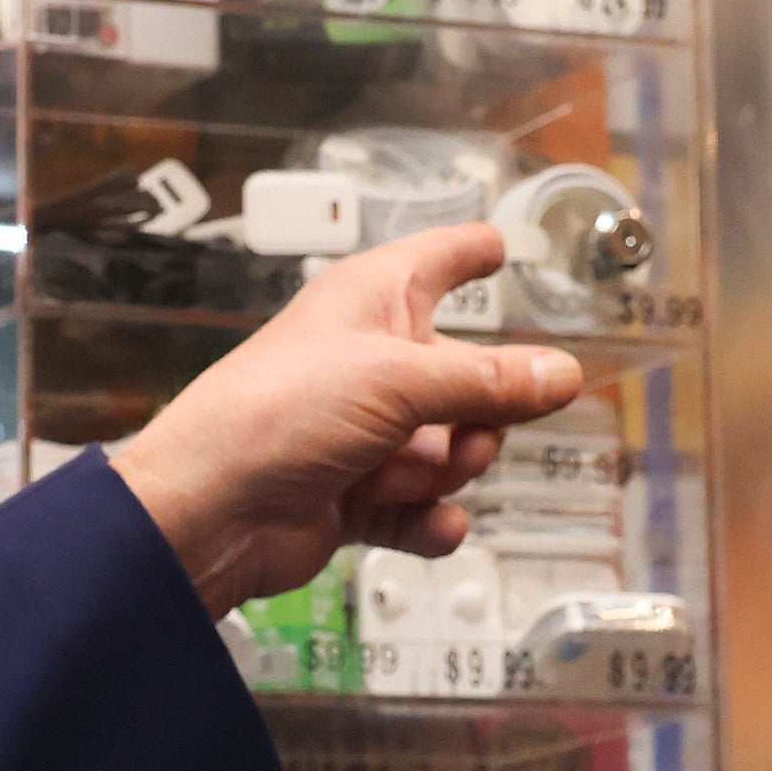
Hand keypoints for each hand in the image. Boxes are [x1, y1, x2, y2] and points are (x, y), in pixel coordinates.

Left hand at [102, 230, 587, 608]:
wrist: (210, 511)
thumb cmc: (274, 414)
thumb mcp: (398, 382)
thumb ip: (489, 382)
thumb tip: (562, 374)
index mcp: (371, 302)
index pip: (435, 261)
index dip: (469, 251)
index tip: (499, 246)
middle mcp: (370, 361)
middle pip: (467, 376)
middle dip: (481, 414)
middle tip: (468, 431)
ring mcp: (362, 432)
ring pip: (452, 448)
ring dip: (449, 470)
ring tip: (411, 476)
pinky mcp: (355, 493)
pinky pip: (422, 508)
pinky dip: (431, 520)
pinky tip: (436, 525)